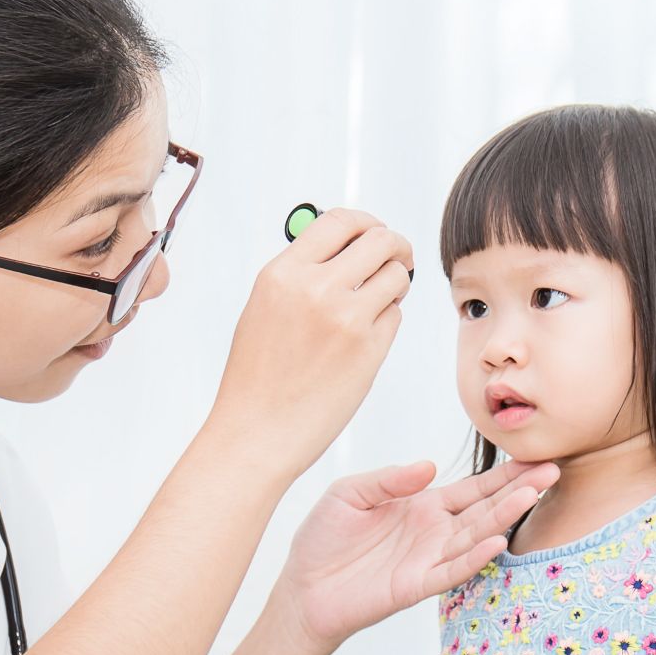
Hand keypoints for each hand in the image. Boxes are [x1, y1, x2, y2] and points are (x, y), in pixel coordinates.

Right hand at [209, 208, 414, 478]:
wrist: (257, 432)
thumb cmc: (258, 377)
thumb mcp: (264, 308)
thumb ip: (300, 274)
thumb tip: (341, 247)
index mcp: (283, 273)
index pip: (340, 221)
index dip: (366, 223)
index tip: (374, 233)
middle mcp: (315, 288)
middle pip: (380, 240)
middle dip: (395, 247)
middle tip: (398, 260)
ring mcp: (346, 318)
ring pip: (396, 276)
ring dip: (396, 284)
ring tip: (378, 303)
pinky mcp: (369, 349)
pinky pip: (395, 316)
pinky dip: (388, 320)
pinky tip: (365, 339)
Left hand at [270, 458, 560, 654]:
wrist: (302, 589)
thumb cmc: (324, 540)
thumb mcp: (349, 495)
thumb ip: (388, 479)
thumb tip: (429, 465)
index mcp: (422, 505)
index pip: (472, 487)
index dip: (503, 474)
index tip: (535, 457)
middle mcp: (434, 532)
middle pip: (484, 508)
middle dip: (518, 490)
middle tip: (553, 470)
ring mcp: (428, 559)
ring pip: (474, 535)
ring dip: (503, 517)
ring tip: (531, 494)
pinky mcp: (415, 585)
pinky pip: (451, 570)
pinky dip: (473, 557)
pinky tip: (496, 540)